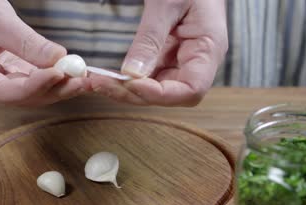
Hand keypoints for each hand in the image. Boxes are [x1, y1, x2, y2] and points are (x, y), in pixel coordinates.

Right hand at [0, 0, 86, 105]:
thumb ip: (26, 42)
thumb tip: (58, 58)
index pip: (3, 92)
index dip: (34, 86)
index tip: (58, 73)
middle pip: (24, 97)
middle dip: (56, 89)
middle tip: (83, 80)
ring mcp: (1, 81)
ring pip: (35, 92)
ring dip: (62, 86)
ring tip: (86, 78)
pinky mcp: (15, 75)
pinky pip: (39, 81)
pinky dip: (58, 77)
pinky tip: (77, 73)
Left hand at [89, 0, 227, 105]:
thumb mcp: (166, 3)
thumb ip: (150, 38)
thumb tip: (131, 73)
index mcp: (209, 48)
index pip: (192, 89)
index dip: (162, 94)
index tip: (131, 84)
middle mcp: (196, 61)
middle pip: (169, 94)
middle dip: (133, 93)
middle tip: (99, 83)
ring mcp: (180, 60)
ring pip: (154, 89)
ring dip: (125, 89)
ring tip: (96, 81)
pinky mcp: (166, 56)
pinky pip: (147, 75)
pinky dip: (126, 79)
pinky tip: (106, 76)